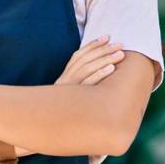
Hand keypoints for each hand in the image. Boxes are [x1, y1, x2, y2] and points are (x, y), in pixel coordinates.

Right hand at [16, 36, 123, 159]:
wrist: (44, 127)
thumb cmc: (61, 112)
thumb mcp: (67, 96)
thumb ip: (78, 84)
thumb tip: (98, 74)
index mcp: (64, 77)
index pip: (78, 55)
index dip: (92, 45)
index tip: (106, 36)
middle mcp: (65, 80)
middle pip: (85, 60)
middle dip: (103, 50)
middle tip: (120, 44)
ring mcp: (68, 89)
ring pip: (87, 69)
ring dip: (105, 59)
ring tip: (120, 54)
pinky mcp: (73, 98)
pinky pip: (87, 84)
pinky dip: (99, 74)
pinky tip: (112, 69)